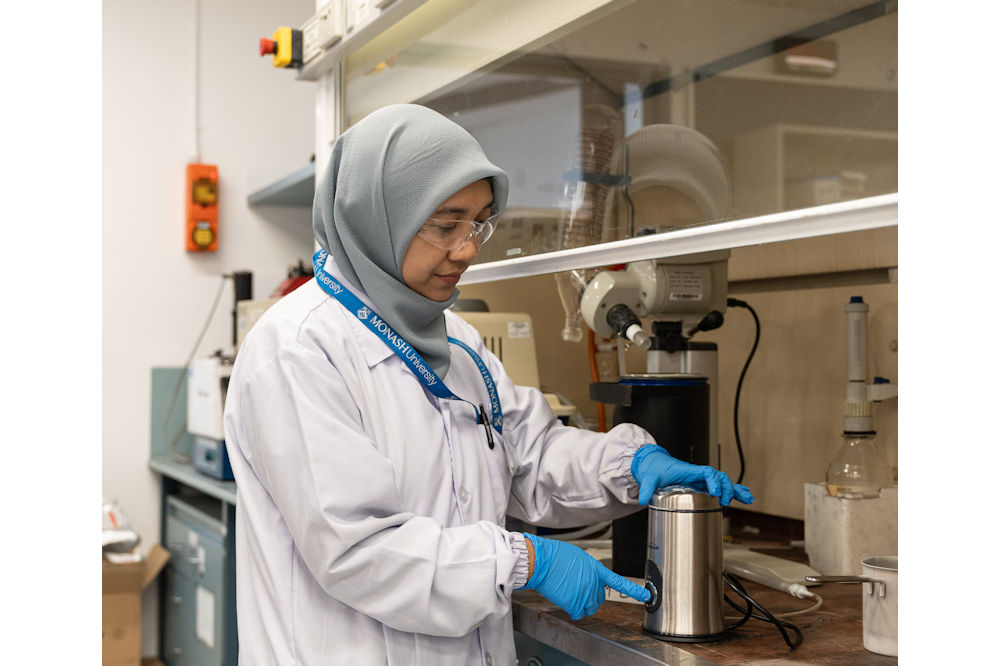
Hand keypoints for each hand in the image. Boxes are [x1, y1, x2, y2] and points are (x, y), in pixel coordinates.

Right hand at [522, 533, 648, 619]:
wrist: (542, 561)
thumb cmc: (555, 556)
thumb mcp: (578, 557)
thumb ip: (588, 570)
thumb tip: (586, 578)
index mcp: (596, 570)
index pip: (619, 582)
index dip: (633, 591)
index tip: (645, 596)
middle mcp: (594, 583)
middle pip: (599, 598)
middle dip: (590, 595)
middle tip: (575, 586)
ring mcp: (585, 594)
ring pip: (589, 607)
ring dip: (581, 602)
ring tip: (568, 591)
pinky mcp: (574, 603)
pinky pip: (578, 613)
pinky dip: (573, 609)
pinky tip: (565, 598)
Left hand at [631, 444, 753, 506]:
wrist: (653, 465)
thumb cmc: (654, 469)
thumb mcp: (649, 478)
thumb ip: (647, 488)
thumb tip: (644, 499)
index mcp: (689, 471)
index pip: (707, 472)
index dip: (714, 481)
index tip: (715, 493)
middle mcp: (698, 475)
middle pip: (720, 477)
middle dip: (727, 488)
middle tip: (726, 502)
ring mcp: (701, 480)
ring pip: (723, 482)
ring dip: (736, 489)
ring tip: (748, 498)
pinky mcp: (701, 485)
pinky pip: (720, 487)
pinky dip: (733, 491)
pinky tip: (744, 496)